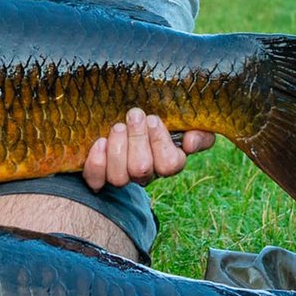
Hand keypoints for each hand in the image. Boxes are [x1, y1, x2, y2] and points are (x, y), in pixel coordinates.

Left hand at [82, 108, 214, 190]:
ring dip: (118, 148)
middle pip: (141, 170)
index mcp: (167, 161)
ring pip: (119, 177)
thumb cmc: (160, 119)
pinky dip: (97, 163)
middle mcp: (145, 173)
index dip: (160, 142)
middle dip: (137, 139)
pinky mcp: (99, 175)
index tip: (153, 119)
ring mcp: (122, 176)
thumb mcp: (186, 122)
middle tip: (134, 115)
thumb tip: (190, 143)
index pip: (170, 164)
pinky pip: (95, 180)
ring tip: (118, 126)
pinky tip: (100, 142)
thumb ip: (200, 132)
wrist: (128, 120)